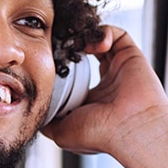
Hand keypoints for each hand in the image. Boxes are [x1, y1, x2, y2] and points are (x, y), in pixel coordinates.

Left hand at [40, 26, 167, 158]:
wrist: (129, 129)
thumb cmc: (100, 134)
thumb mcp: (62, 132)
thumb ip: (48, 121)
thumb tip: (36, 112)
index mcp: (91, 99)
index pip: (73, 74)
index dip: (59, 63)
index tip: (47, 59)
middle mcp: (107, 82)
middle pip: (86, 54)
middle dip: (71, 45)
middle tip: (58, 45)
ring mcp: (119, 69)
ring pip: (100, 42)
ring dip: (85, 37)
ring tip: (75, 42)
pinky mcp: (131, 57)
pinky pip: (118, 35)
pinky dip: (103, 32)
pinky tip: (95, 44)